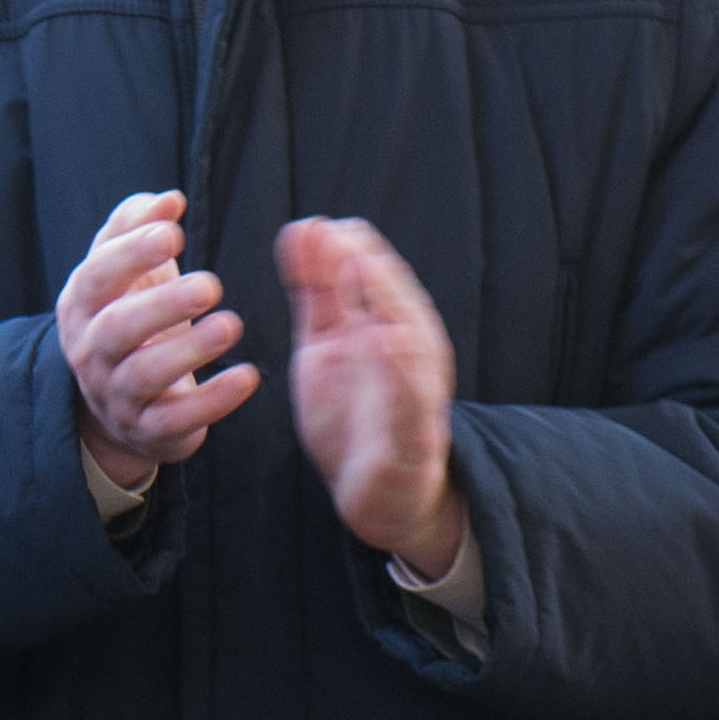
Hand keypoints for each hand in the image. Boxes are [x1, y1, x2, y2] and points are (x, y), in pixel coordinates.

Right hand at [57, 187, 253, 488]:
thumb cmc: (132, 320)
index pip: (97, 276)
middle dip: (161, 304)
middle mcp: (90, 351)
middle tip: (211, 284)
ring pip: (143, 375)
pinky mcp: (148, 429)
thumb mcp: (126, 274)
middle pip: (116, 328)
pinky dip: (213, 400)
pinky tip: (247, 377)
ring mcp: (115, 394)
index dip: (131, 254)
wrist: (121, 406)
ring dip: (188, 350)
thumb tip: (167, 199)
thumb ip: (137, 228)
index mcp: (82, 305)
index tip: (174, 233)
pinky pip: (177, 419)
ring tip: (231, 324)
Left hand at [275, 215, 465, 579]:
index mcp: (385, 329)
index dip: (345, 251)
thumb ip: (317, 291)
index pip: (371, 282)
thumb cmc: (353, 412)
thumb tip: (304, 228)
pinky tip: (386, 339)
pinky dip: (403, 369)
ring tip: (365, 268)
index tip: (313, 225)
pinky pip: (413, 399)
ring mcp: (415, 394)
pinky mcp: (414, 435)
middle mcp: (407, 354)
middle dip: (369, 267)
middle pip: (396, 301)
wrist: (376, 493)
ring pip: (412, 339)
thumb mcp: (325, 343)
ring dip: (391, 302)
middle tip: (340, 237)